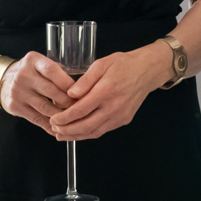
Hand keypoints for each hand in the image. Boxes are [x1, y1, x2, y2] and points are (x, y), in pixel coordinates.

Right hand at [0, 53, 74, 131]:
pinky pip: (36, 118)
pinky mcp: (15, 106)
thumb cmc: (27, 72)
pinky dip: (49, 125)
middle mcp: (23, 75)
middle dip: (68, 101)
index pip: (52, 70)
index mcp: (32, 60)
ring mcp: (18, 91)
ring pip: (45, 107)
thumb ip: (56, 72)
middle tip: (79, 108)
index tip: (79, 92)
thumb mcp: (38, 64)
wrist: (0, 80)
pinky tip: (58, 128)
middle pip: (51, 91)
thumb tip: (78, 89)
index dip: (67, 83)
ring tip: (72, 118)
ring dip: (61, 115)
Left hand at [48, 42, 174, 140]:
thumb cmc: (123, 64)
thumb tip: (70, 94)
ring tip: (62, 136)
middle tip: (54, 129)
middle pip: (86, 126)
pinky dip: (88, 134)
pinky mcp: (123, 120)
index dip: (64, 118)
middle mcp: (114, 107)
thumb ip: (85, 80)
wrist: (147, 71)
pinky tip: (78, 132)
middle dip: (67, 130)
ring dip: (76, 136)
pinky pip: (103, 130)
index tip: (53, 119)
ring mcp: (120, 116)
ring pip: (94, 132)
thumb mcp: (102, 64)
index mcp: (106, 91)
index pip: (80, 110)